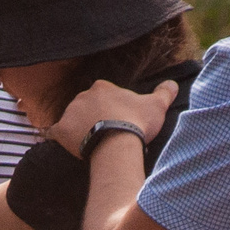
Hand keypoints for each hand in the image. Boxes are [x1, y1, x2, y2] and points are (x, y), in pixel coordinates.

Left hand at [47, 79, 177, 153]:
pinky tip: (66, 145)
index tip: (118, 121)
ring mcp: (70, 112)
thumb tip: (173, 84)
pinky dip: (60, 138)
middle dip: (94, 117)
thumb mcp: (156, 106)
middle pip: (87, 106)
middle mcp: (83, 96)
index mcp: (102, 87)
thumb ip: (164, 93)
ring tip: (92, 143)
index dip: (112, 108)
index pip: (105, 95)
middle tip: (106, 133)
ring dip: (79, 128)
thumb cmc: (136, 123)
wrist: (116, 143)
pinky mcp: (61, 130)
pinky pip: (56, 132)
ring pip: (73, 118)